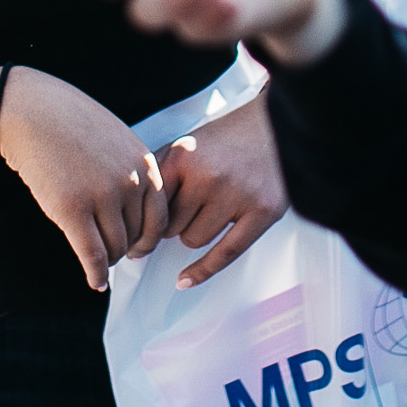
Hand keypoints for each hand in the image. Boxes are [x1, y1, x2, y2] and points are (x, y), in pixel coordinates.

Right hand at [0, 68, 164, 292]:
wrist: (32, 111)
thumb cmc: (72, 126)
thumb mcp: (118, 142)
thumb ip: (134, 176)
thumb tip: (139, 221)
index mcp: (145, 165)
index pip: (159, 220)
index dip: (147, 240)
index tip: (136, 249)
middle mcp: (130, 182)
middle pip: (136, 237)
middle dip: (124, 251)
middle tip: (113, 256)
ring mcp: (102, 195)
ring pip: (115, 249)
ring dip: (107, 261)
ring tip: (97, 261)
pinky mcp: (72, 209)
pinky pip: (93, 255)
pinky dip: (95, 274)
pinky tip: (93, 281)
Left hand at [158, 94, 286, 288]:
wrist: (276, 125)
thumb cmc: (226, 139)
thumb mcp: (187, 145)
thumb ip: (161, 174)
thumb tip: (130, 213)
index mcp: (183, 157)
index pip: (151, 205)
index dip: (147, 219)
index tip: (139, 233)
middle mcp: (207, 176)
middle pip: (170, 227)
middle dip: (177, 222)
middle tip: (192, 205)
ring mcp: (236, 195)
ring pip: (194, 240)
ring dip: (197, 232)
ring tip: (213, 207)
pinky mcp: (262, 213)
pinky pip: (224, 254)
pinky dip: (202, 271)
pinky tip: (183, 281)